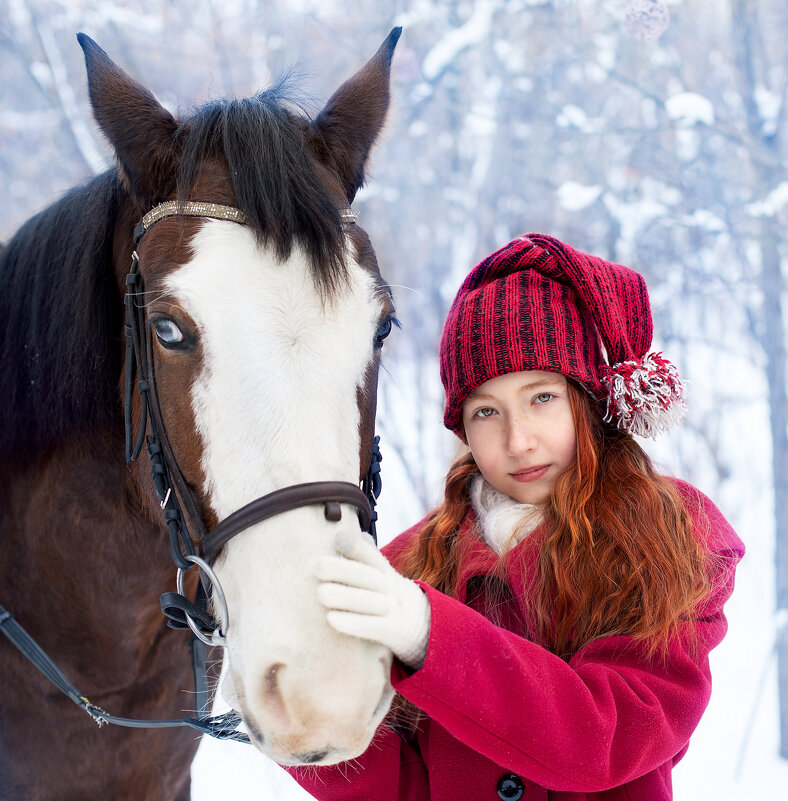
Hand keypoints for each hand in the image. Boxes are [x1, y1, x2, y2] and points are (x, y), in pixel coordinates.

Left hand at [317, 529, 430, 668]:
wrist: (423, 624)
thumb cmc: (386, 594)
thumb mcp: (381, 573)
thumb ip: (363, 556)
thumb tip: (340, 532)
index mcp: (384, 570)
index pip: (371, 555)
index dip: (356, 546)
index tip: (337, 538)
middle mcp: (390, 587)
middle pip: (368, 576)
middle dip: (343, 570)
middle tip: (318, 567)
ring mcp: (392, 609)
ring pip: (369, 601)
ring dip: (344, 597)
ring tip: (320, 593)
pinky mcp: (392, 632)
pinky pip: (373, 627)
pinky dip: (353, 623)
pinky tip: (331, 619)